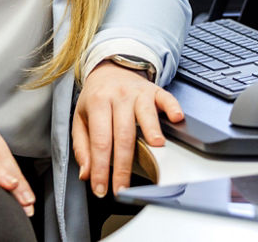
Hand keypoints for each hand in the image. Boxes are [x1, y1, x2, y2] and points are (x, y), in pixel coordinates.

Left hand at [72, 61, 184, 197]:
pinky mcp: (155, 90)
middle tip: (123, 187)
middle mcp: (119, 97)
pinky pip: (166, 98)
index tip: (102, 189)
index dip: (101, 168)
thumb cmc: (96, 98)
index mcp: (97, 104)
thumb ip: (82, 147)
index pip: (100, 141)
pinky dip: (172, 108)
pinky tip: (176, 118)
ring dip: (152, 130)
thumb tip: (86, 174)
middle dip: (124, 165)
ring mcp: (138, 93)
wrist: (110, 69)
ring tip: (156, 148)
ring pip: (146, 114)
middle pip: (123, 135)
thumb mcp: (81, 119)